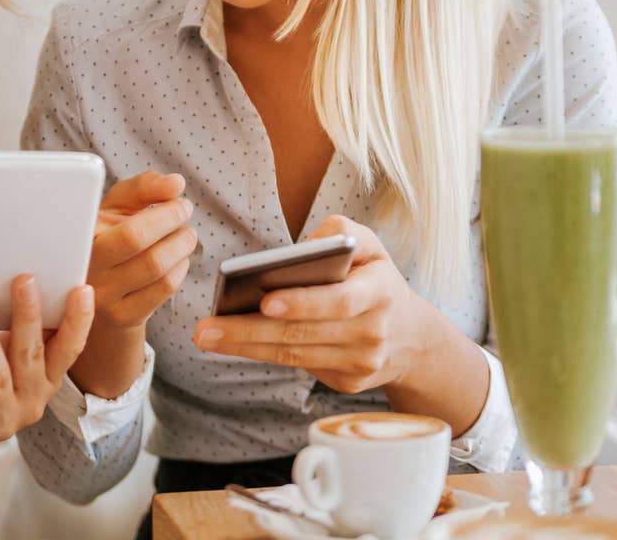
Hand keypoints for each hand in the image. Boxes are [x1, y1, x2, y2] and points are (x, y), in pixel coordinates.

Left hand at [0, 275, 94, 469]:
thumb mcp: (5, 358)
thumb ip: (17, 333)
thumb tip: (21, 287)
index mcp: (46, 383)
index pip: (70, 351)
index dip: (79, 322)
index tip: (82, 291)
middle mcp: (30, 404)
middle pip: (32, 356)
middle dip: (29, 316)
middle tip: (24, 280)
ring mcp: (0, 420)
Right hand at [86, 172, 196, 329]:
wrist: (101, 283)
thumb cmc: (111, 232)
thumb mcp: (119, 203)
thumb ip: (145, 186)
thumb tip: (176, 184)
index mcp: (81, 237)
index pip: (128, 230)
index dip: (164, 214)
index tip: (179, 201)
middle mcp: (86, 269)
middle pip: (143, 248)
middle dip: (174, 224)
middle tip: (185, 212)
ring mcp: (102, 297)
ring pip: (156, 269)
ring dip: (182, 246)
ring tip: (185, 234)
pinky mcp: (122, 315)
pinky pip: (163, 289)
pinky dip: (180, 268)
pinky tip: (178, 259)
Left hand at [191, 216, 431, 394]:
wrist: (411, 336)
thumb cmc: (376, 279)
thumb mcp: (372, 246)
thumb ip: (342, 233)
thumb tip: (301, 249)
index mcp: (381, 292)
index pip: (340, 301)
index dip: (303, 303)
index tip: (265, 301)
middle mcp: (374, 333)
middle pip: (305, 334)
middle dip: (250, 331)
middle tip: (205, 328)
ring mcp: (361, 364)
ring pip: (295, 355)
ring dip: (246, 347)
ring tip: (207, 336)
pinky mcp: (348, 383)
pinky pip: (299, 366)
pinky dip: (264, 354)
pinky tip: (233, 344)